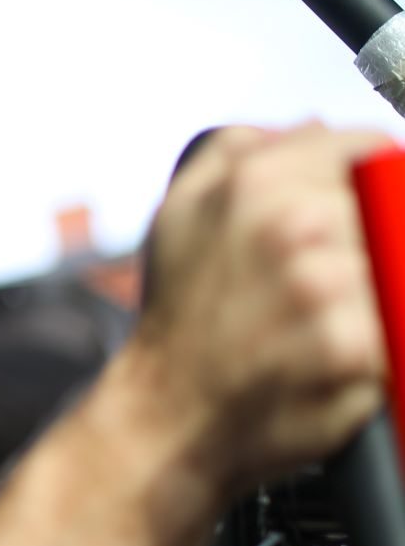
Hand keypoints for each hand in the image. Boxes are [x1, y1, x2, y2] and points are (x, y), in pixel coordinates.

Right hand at [130, 122, 392, 500]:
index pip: (370, 150)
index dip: (374, 184)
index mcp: (254, 180)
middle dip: (373, 243)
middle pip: (395, 206)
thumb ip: (242, 151)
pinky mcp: (354, 348)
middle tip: (324, 286)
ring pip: (398, 263)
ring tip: (322, 322)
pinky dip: (384, 340)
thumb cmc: (181, 320)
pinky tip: (334, 355)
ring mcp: (326, 286)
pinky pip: (400, 323)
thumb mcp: (181, 213)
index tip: (365, 218)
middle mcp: (292, 224)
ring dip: (378, 292)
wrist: (164, 420)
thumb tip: (315, 125)